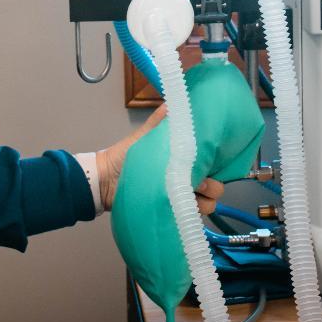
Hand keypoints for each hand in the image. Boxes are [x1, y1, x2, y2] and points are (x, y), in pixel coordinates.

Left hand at [95, 104, 224, 213]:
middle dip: (213, 186)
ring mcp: (180, 199)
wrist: (104, 181)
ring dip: (203, 201)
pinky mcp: (172, 213)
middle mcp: (187, 181)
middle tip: (199, 182)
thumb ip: (159, 122)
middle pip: (216, 188)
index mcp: (185, 161)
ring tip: (188, 195)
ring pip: (207, 205)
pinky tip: (181, 208)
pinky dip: (190, 214)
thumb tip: (173, 103)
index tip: (212, 163)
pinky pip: (190, 218)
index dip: (217, 165)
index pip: (213, 165)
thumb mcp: (144, 137)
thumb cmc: (125, 156)